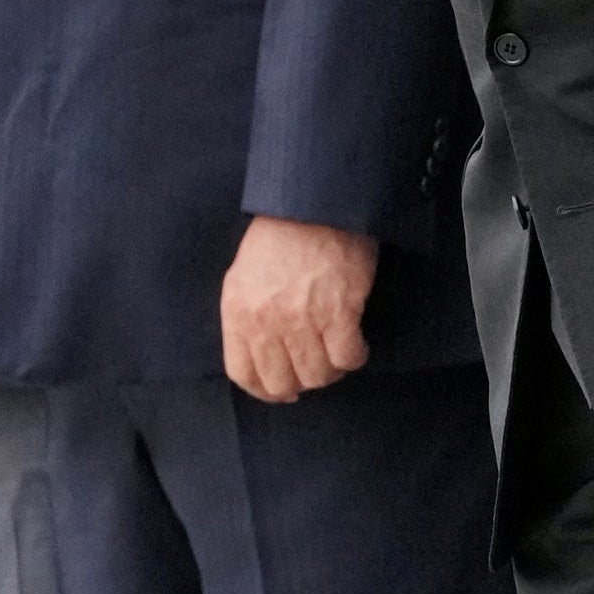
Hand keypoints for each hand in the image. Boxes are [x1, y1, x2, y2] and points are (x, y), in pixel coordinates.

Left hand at [218, 217, 376, 401]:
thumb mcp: (243, 276)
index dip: (265, 390)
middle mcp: (267, 322)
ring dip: (330, 370)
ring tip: (335, 352)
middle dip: (300, 382)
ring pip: (318, 375)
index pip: (243, 374)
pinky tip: (355, 343)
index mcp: (238, 312)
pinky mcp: (339, 312)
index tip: (282, 390)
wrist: (315, 203)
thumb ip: (246, 317)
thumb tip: (262, 358)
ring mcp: (303, 319)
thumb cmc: (280, 236)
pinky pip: (348, 357)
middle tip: (314, 368)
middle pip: (283, 381)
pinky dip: (354, 357)